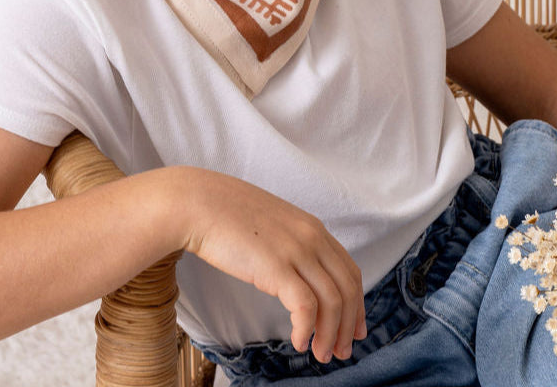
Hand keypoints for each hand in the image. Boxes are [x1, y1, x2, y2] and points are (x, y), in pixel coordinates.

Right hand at [175, 168, 366, 362]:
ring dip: (330, 334)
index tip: (354, 328)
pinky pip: (305, 306)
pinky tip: (298, 342)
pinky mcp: (276, 266)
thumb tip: (296, 273)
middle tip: (341, 352)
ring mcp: (296, 250)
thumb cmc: (227, 215)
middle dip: (349, 325)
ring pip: (332, 301)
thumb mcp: (273, 224)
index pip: (349, 270)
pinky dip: (306, 329)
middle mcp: (311, 237)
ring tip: (320, 354)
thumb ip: (291, 242)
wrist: (199, 202)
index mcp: (312, 227)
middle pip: (347, 288)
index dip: (356, 303)